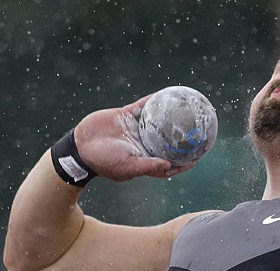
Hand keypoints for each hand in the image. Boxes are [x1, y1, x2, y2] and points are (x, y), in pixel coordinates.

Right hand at [73, 95, 194, 181]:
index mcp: (145, 158)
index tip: (197, 159)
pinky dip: (153, 101)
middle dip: (181, 138)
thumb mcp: (127, 166)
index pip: (169, 163)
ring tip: (185, 108)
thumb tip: (169, 166)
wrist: (81, 144)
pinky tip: (164, 94)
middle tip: (197, 132)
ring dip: (170, 116)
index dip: (183, 162)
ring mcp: (136, 129)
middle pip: (167, 141)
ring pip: (157, 122)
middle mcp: (143, 144)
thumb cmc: (103, 161)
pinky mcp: (127, 116)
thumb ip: (148, 166)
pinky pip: (143, 107)